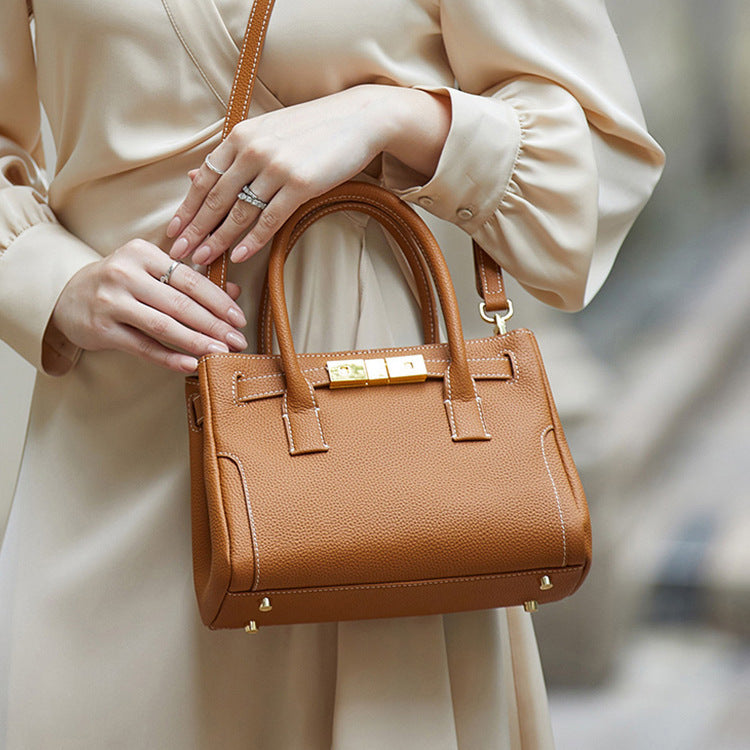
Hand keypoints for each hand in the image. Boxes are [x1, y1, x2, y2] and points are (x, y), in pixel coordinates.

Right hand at [48, 240, 248, 372]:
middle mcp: (125, 274)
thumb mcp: (152, 273)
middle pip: (180, 303)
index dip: (218, 301)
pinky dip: (170, 358)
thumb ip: (191, 281)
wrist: (67, 297)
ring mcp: (111, 301)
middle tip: (238, 341)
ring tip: (221, 353)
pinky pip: (143, 347)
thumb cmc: (121, 284)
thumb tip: (235, 293)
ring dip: (196, 342)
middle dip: (214, 325)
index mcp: (142, 253)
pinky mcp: (102, 329)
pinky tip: (191, 364)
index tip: (239, 319)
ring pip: (163, 326)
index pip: (190, 279)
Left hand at [166, 85, 450, 266]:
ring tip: (202, 259)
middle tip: (178, 254)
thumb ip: (232, 155)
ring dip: (218, 239)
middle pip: (215, 198)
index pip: (204, 177)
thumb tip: (195, 175)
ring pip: (239, 211)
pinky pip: (270, 219)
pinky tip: (240, 256)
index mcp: (240, 136)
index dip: (186, 207)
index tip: (173, 231)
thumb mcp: (266, 132)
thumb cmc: (312, 127)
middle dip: (194, 229)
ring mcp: (276, 167)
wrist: (357, 118)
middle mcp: (252, 150)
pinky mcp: (300, 184)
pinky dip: (253, 240)